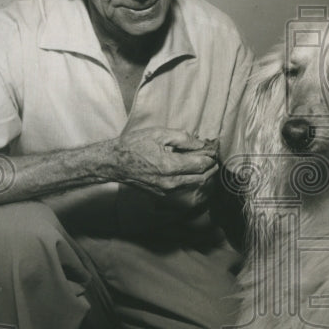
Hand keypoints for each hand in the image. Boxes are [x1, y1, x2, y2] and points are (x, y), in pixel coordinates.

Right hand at [98, 128, 218, 195]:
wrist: (115, 163)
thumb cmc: (134, 145)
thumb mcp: (159, 134)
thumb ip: (183, 138)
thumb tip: (201, 143)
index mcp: (169, 166)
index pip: (200, 164)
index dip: (210, 156)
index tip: (213, 149)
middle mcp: (170, 182)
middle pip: (201, 177)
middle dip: (210, 167)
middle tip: (213, 156)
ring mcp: (166, 190)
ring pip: (193, 184)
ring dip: (202, 173)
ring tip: (204, 162)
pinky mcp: (162, 194)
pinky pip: (183, 186)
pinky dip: (191, 178)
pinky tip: (189, 168)